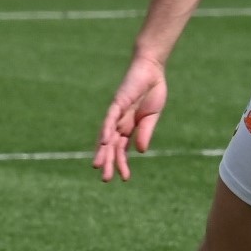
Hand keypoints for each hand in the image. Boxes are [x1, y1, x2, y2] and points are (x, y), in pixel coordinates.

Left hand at [93, 56, 168, 182]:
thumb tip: (141, 152)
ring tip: (98, 166)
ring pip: (106, 136)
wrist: (152, 70)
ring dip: (102, 151)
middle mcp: (119, 123)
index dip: (122, 163)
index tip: (125, 179)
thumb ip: (145, 133)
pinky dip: (106, 130)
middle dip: (108, 162)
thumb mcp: (151, 117)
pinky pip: (110, 119)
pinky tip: (102, 142)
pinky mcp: (117, 103)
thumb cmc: (152, 92)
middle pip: (110, 146)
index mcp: (129, 128)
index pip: (122, 149)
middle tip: (105, 180)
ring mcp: (116, 114)